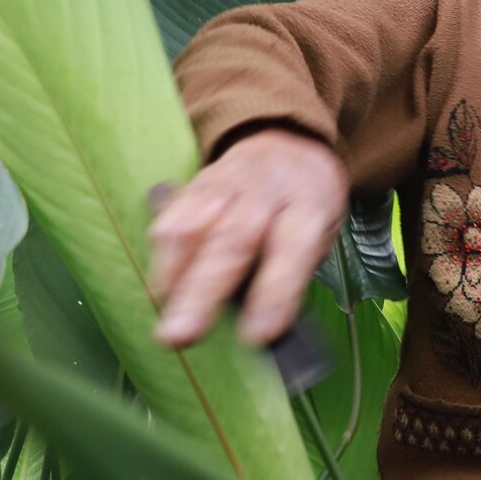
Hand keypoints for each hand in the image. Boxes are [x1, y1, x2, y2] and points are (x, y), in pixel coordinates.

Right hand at [147, 128, 347, 347]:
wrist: (287, 143)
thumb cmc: (303, 209)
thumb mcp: (319, 238)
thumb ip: (291, 279)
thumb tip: (262, 335)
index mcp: (309, 207)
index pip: (293, 247)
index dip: (274, 292)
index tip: (256, 336)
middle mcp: (266, 192)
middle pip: (233, 237)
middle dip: (204, 291)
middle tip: (181, 335)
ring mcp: (227, 184)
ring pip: (193, 224)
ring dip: (174, 275)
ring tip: (165, 317)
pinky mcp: (195, 184)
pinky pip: (171, 216)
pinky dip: (162, 256)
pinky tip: (160, 288)